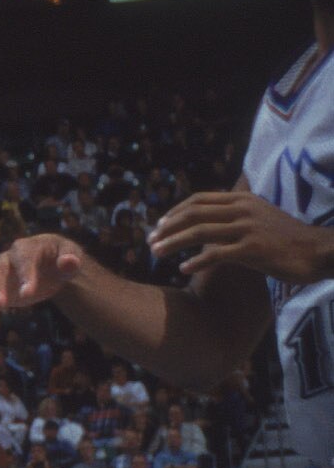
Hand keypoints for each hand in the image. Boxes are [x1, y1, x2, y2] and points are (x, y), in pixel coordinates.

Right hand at [0, 233, 88, 330]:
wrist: (51, 265)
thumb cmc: (62, 259)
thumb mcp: (72, 256)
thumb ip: (72, 259)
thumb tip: (69, 262)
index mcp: (27, 247)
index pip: (23, 257)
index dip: (24, 274)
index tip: (27, 294)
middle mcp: (9, 258)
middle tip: (0, 304)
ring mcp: (0, 272)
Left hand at [149, 190, 333, 290]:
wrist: (317, 251)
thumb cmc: (287, 239)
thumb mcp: (258, 218)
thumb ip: (233, 217)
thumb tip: (205, 226)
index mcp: (241, 199)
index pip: (198, 200)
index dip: (174, 212)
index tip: (159, 226)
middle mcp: (242, 209)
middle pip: (193, 213)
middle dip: (167, 227)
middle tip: (150, 241)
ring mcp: (247, 228)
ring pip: (200, 231)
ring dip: (174, 243)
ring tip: (156, 254)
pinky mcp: (253, 249)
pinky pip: (217, 254)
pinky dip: (197, 260)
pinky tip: (183, 269)